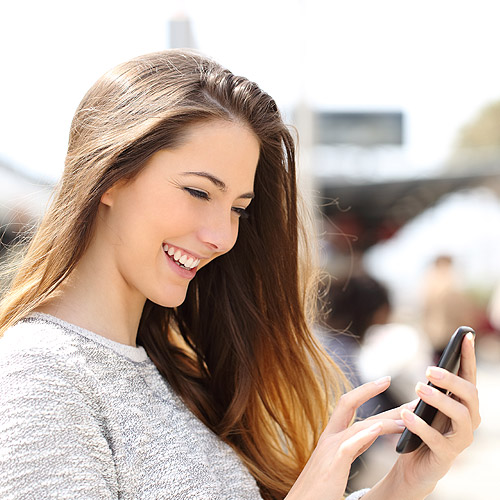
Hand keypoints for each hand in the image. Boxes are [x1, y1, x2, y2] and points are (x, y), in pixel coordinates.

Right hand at [285, 376, 406, 499]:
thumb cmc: (318, 493)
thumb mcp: (337, 465)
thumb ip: (352, 449)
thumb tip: (370, 437)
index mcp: (331, 439)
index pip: (349, 408)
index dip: (366, 394)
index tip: (383, 383)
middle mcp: (329, 439)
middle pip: (348, 404)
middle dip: (369, 390)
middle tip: (390, 379)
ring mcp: (329, 450)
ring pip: (358, 425)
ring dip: (384, 419)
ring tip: (405, 417)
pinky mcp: (332, 465)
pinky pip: (349, 445)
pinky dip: (364, 435)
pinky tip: (379, 429)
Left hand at [366, 332, 480, 499]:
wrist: (412, 467)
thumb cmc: (420, 430)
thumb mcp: (425, 406)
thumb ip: (433, 390)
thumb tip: (434, 369)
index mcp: (462, 404)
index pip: (469, 376)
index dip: (468, 356)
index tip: (465, 335)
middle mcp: (468, 421)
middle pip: (471, 394)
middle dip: (452, 380)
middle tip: (429, 370)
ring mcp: (460, 440)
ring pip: (460, 415)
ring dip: (439, 399)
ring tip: (417, 389)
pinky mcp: (446, 457)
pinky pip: (437, 439)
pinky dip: (420, 425)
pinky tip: (405, 415)